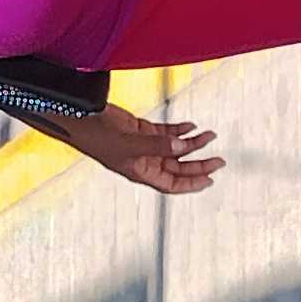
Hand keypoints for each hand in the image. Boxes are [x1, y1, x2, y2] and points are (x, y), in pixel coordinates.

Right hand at [61, 105, 221, 194]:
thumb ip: (158, 145)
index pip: (172, 184)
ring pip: (175, 148)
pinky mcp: (140, 129)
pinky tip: (191, 125)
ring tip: (210, 135)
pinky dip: (179, 130)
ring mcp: (143, 145)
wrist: (80, 117)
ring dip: (193, 143)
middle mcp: (145, 161)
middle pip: (178, 167)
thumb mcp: (130, 142)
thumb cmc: (98, 136)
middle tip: (219, 160)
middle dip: (199, 164)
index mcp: (142, 172)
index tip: (210, 180)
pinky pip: (165, 132)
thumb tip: (184, 148)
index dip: (192, 184)